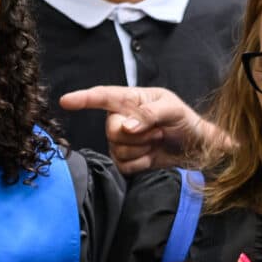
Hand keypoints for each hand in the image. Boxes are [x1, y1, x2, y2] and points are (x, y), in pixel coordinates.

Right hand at [59, 84, 220, 174]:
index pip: (102, 96)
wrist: (196, 148)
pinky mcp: (126, 160)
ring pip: (117, 149)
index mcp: (131, 99)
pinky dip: (141, 163)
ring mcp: (122, 141)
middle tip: (158, 131)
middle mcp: (122, 118)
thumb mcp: (173, 110)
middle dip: (138, 134)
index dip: (83, 98)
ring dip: (142, 149)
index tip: (66, 101)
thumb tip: (126, 127)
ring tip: (157, 141)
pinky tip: (152, 156)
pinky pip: (123, 165)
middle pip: (111, 130)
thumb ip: (149, 114)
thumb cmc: (185, 121)